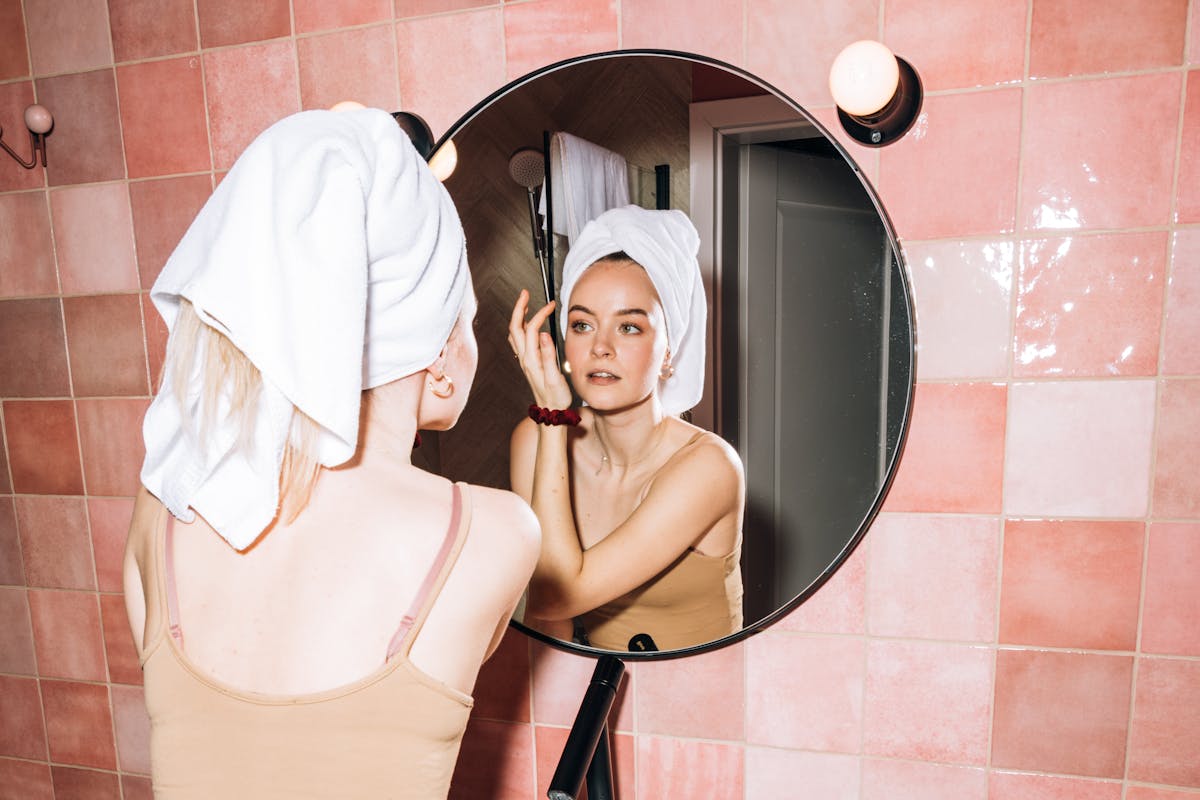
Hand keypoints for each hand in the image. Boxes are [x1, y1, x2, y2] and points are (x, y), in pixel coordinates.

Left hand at [509, 289, 572, 409]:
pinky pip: (518, 342)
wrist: (551, 413)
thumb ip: (548, 355)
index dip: (540, 314)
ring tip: (526, 304)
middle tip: (526, 293)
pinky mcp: (527, 364)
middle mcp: (524, 358)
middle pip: (515, 327)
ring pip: (514, 333)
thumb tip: (542, 333)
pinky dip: (520, 328)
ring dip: (518, 316)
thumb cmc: (556, 397)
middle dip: (519, 307)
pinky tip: (527, 326)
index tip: (552, 305)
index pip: (531, 328)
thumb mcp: (555, 377)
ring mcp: (524, 361)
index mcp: (531, 359)